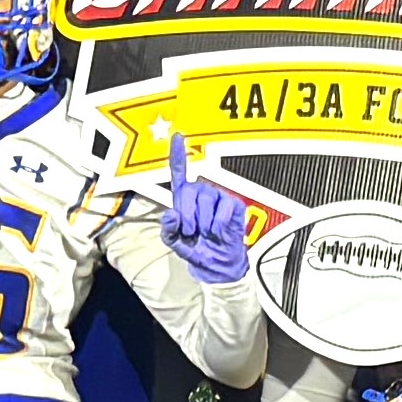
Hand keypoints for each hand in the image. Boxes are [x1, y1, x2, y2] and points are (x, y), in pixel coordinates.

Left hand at [160, 131, 252, 285]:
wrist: (215, 265)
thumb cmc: (197, 248)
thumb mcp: (174, 241)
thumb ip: (168, 229)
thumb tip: (171, 214)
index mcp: (185, 197)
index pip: (180, 171)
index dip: (178, 154)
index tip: (177, 136)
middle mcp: (202, 192)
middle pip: (189, 190)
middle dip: (186, 214)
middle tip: (190, 230)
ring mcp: (219, 196)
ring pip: (205, 200)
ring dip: (202, 223)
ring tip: (206, 232)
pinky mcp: (234, 205)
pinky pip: (222, 211)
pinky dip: (218, 226)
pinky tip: (219, 232)